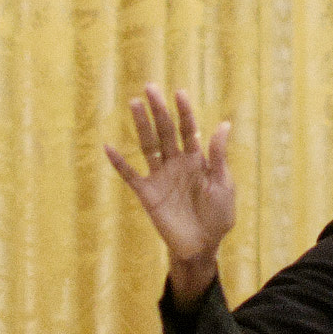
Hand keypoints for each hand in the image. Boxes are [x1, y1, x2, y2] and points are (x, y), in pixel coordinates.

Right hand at [105, 83, 234, 302]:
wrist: (202, 247)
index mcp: (197, 159)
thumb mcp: (223, 185)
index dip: (184, 111)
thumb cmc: (218, 217)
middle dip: (159, 110)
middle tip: (150, 87)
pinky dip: (119, 163)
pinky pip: (130, 175)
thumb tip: (224, 125)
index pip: (189, 129)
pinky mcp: (148, 194)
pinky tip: (108, 147)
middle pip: (166, 131)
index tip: (179, 92)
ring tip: (134, 103)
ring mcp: (160, 177)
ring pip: (148, 146)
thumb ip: (218, 156)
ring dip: (141, 125)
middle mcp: (176, 163)